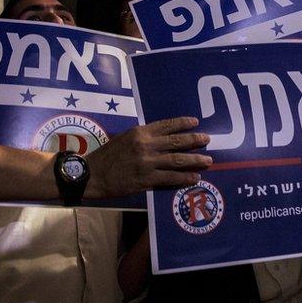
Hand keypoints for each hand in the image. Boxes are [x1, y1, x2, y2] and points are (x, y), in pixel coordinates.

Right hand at [84, 117, 211, 198]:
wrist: (93, 174)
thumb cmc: (107, 156)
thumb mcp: (124, 138)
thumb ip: (142, 137)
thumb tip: (160, 138)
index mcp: (140, 132)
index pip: (167, 125)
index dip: (183, 123)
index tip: (195, 122)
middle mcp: (146, 145)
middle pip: (176, 142)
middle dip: (195, 140)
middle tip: (207, 140)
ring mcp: (147, 163)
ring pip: (177, 160)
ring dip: (195, 160)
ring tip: (208, 160)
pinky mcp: (146, 179)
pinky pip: (170, 178)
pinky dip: (184, 178)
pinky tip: (194, 177)